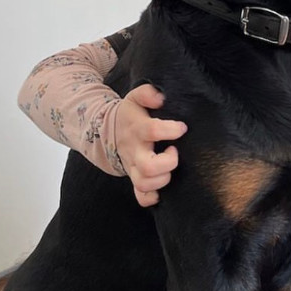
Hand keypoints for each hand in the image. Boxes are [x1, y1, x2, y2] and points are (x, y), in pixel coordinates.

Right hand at [115, 83, 186, 206]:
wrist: (109, 132)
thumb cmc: (131, 115)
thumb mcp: (135, 98)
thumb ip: (147, 93)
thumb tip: (160, 97)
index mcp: (137, 129)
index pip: (152, 130)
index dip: (171, 130)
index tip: (181, 127)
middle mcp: (135, 151)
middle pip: (148, 167)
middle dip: (168, 163)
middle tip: (175, 151)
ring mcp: (134, 167)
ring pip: (145, 184)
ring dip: (163, 179)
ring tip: (170, 167)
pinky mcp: (135, 179)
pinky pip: (141, 197)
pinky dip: (152, 197)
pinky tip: (162, 191)